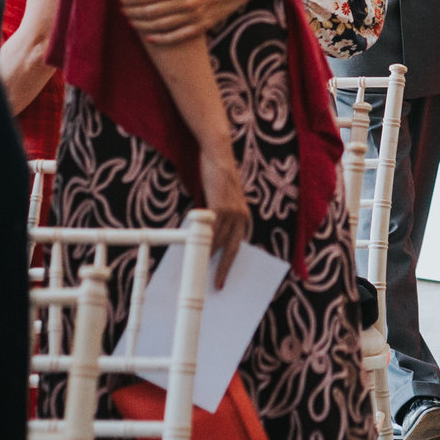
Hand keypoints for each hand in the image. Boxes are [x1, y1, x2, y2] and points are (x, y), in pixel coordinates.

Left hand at [123, 0, 256, 45]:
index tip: (122, 0)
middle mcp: (186, 3)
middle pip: (151, 11)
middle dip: (133, 13)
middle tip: (123, 12)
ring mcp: (194, 17)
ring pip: (161, 25)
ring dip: (142, 25)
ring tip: (131, 22)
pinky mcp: (202, 26)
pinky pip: (178, 36)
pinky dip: (162, 39)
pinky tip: (149, 37)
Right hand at [197, 144, 250, 286]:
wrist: (218, 155)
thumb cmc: (216, 177)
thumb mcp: (221, 200)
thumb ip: (219, 218)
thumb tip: (207, 238)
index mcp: (244, 216)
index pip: (238, 245)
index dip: (231, 262)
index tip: (225, 277)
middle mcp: (241, 216)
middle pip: (233, 249)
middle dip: (225, 268)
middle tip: (218, 285)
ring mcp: (232, 211)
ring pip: (219, 241)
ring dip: (209, 257)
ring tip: (199, 270)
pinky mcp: (220, 206)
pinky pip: (210, 230)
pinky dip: (202, 241)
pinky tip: (195, 250)